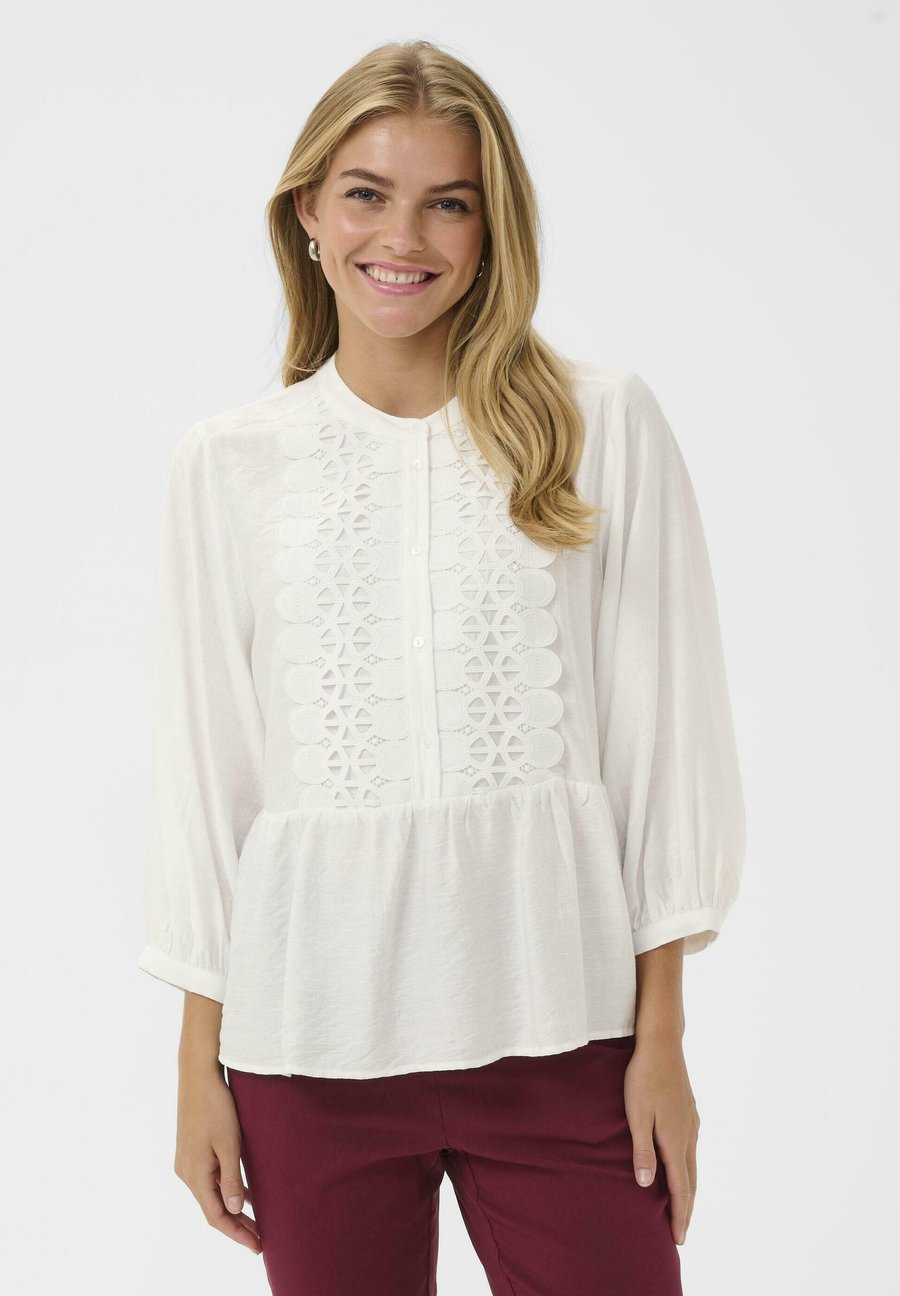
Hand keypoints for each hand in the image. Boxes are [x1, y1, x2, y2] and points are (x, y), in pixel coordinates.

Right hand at [174, 1063, 261, 1254]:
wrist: (198, 1075)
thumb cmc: (216, 1106)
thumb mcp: (229, 1143)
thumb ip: (231, 1178)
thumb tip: (234, 1209)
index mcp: (194, 1175)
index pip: (216, 1216)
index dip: (237, 1233)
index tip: (257, 1245)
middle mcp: (187, 1173)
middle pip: (213, 1208)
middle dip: (237, 1225)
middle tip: (261, 1239)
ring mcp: (188, 1162)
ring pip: (212, 1194)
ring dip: (233, 1208)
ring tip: (257, 1222)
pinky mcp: (192, 1151)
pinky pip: (211, 1180)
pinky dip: (227, 1190)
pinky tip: (245, 1194)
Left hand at [623, 1034, 698, 1246]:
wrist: (662, 1045)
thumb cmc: (643, 1078)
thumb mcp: (636, 1114)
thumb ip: (642, 1150)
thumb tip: (646, 1186)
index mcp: (675, 1140)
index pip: (680, 1187)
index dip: (679, 1214)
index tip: (678, 1238)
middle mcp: (688, 1135)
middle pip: (691, 1181)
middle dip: (686, 1208)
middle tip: (681, 1233)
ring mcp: (691, 1123)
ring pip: (693, 1165)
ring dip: (688, 1190)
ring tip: (682, 1207)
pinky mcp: (689, 1112)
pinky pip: (691, 1150)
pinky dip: (688, 1169)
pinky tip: (682, 1168)